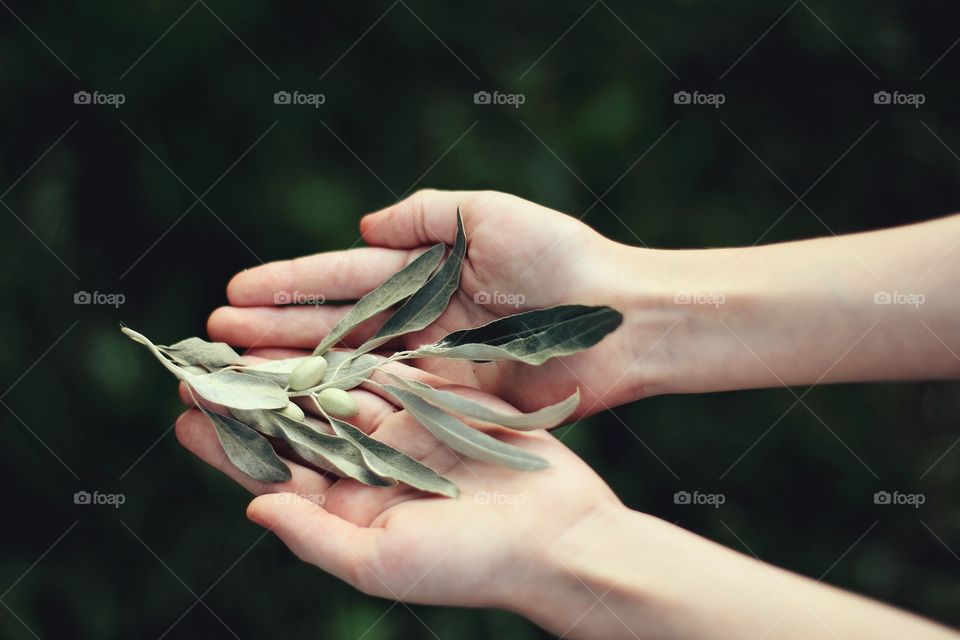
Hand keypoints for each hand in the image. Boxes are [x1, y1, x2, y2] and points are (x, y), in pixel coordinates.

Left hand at [174, 355, 621, 609]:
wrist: (558, 534)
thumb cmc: (472, 565)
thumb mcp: (382, 562)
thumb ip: (314, 534)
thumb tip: (253, 503)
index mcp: (351, 512)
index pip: (275, 473)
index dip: (228, 448)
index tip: (182, 418)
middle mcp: (371, 470)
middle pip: (298, 426)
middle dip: (252, 398)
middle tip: (203, 365)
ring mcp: (404, 434)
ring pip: (336, 391)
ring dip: (293, 367)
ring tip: (247, 339)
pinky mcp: (437, 404)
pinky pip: (385, 371)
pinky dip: (351, 350)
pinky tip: (317, 330)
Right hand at [208, 190, 655, 414]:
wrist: (621, 321)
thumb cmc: (563, 259)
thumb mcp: (491, 214)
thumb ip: (426, 214)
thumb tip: (364, 226)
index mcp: (425, 272)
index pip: (344, 278)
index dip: (290, 286)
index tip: (235, 294)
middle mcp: (420, 319)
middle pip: (335, 327)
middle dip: (275, 333)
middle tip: (214, 342)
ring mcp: (433, 364)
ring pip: (351, 370)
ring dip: (295, 373)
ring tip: (239, 378)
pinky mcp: (453, 404)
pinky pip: (388, 406)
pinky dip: (343, 410)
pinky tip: (300, 415)